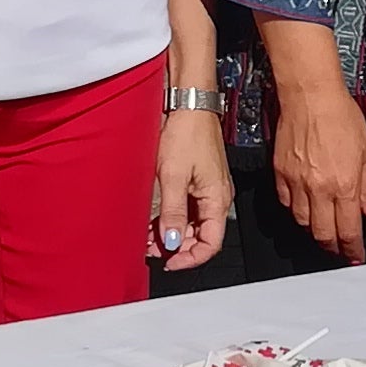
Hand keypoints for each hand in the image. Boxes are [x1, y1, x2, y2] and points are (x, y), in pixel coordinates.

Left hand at [154, 109, 231, 272]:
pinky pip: (189, 208)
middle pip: (200, 236)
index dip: (190, 259)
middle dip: (177, 247)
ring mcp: (209, 189)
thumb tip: (173, 242)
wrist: (190, 104)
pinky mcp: (199, 181)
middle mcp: (217, 197)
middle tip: (150, 249)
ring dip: (172, 233)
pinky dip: (172, 217)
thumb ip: (173, 212)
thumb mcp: (173, 176)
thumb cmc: (188, 132)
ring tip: (147, 236)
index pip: (211, 244)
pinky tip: (154, 220)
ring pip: (193, 224)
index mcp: (217, 199)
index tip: (168, 262)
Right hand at [269, 72, 365, 262]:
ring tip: (324, 226)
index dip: (352, 249)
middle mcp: (319, 189)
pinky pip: (287, 204)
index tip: (356, 256)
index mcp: (344, 185)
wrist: (310, 97)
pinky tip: (307, 205)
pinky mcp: (279, 174)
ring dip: (315, 229)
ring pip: (302, 222)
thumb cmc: (341, 117)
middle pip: (322, 234)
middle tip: (340, 247)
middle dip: (333, 246)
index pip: (348, 230)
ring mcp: (296, 183)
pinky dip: (297, 210)